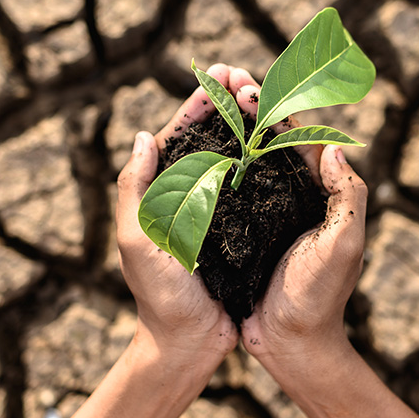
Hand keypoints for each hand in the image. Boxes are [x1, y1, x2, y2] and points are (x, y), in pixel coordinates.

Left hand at [116, 64, 249, 367]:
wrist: (189, 343)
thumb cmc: (159, 296)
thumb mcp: (137, 241)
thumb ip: (134, 190)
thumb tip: (143, 136)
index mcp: (160, 193)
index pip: (178, 136)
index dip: (198, 103)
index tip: (219, 74)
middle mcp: (189, 196)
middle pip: (209, 139)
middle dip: (227, 104)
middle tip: (248, 76)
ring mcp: (216, 211)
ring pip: (234, 157)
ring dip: (248, 126)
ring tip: (268, 98)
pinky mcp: (241, 229)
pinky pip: (255, 187)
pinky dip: (266, 161)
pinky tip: (284, 143)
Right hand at [228, 68, 368, 365]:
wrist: (291, 344)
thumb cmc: (319, 297)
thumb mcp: (343, 245)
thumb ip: (349, 197)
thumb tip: (336, 147)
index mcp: (318, 193)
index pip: (296, 137)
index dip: (273, 107)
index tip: (246, 85)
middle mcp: (291, 196)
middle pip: (268, 139)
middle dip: (246, 105)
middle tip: (222, 77)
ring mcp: (265, 213)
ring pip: (245, 158)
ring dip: (227, 127)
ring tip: (205, 99)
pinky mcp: (241, 231)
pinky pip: (226, 190)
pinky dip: (212, 165)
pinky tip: (190, 148)